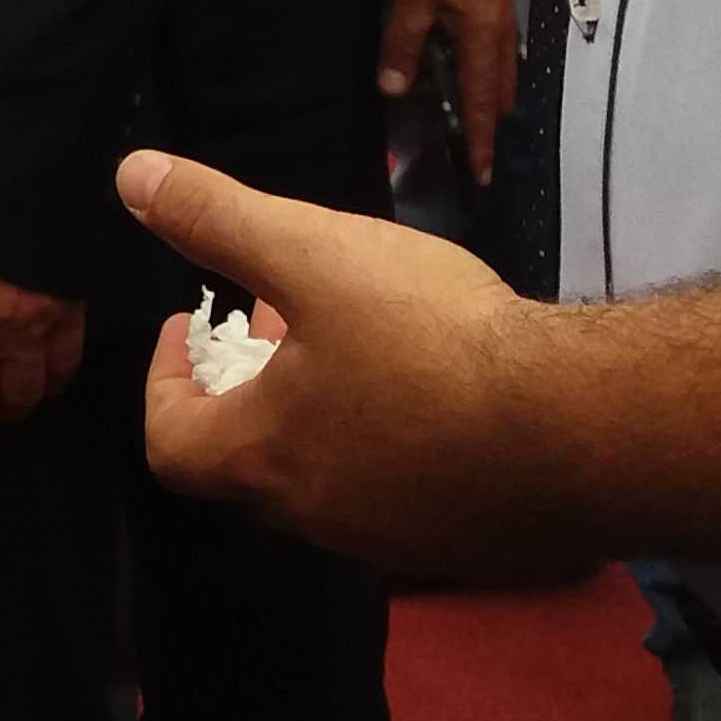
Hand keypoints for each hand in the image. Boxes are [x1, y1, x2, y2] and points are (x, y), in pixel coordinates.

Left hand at [122, 150, 580, 580]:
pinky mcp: (464, 543)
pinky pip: (399, 495)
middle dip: (248, 388)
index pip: (170, 444)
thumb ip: (219, 218)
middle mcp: (319, 519)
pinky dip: (387, 440)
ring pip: (326, 479)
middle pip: (246, 463)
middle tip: (276, 323)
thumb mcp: (315, 254)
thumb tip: (132, 177)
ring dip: (319, 412)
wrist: (587, 433)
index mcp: (266, 460)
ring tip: (355, 340)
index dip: (164, 382)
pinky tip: (435, 387)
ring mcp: (396, 542)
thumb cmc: (434, 342)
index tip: (195, 328)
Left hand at [377, 0, 514, 185]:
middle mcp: (502, 36)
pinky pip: (496, 58)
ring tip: (473, 127)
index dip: (482, 138)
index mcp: (484, 37)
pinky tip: (467, 81)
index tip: (484, 174)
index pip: (483, 101)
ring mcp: (504, 22)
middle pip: (500, 94)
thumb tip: (394, 90)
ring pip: (502, 76)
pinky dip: (485, 78)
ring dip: (488, 102)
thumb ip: (402, 46)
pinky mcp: (496, 10)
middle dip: (490, 126)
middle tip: (476, 156)